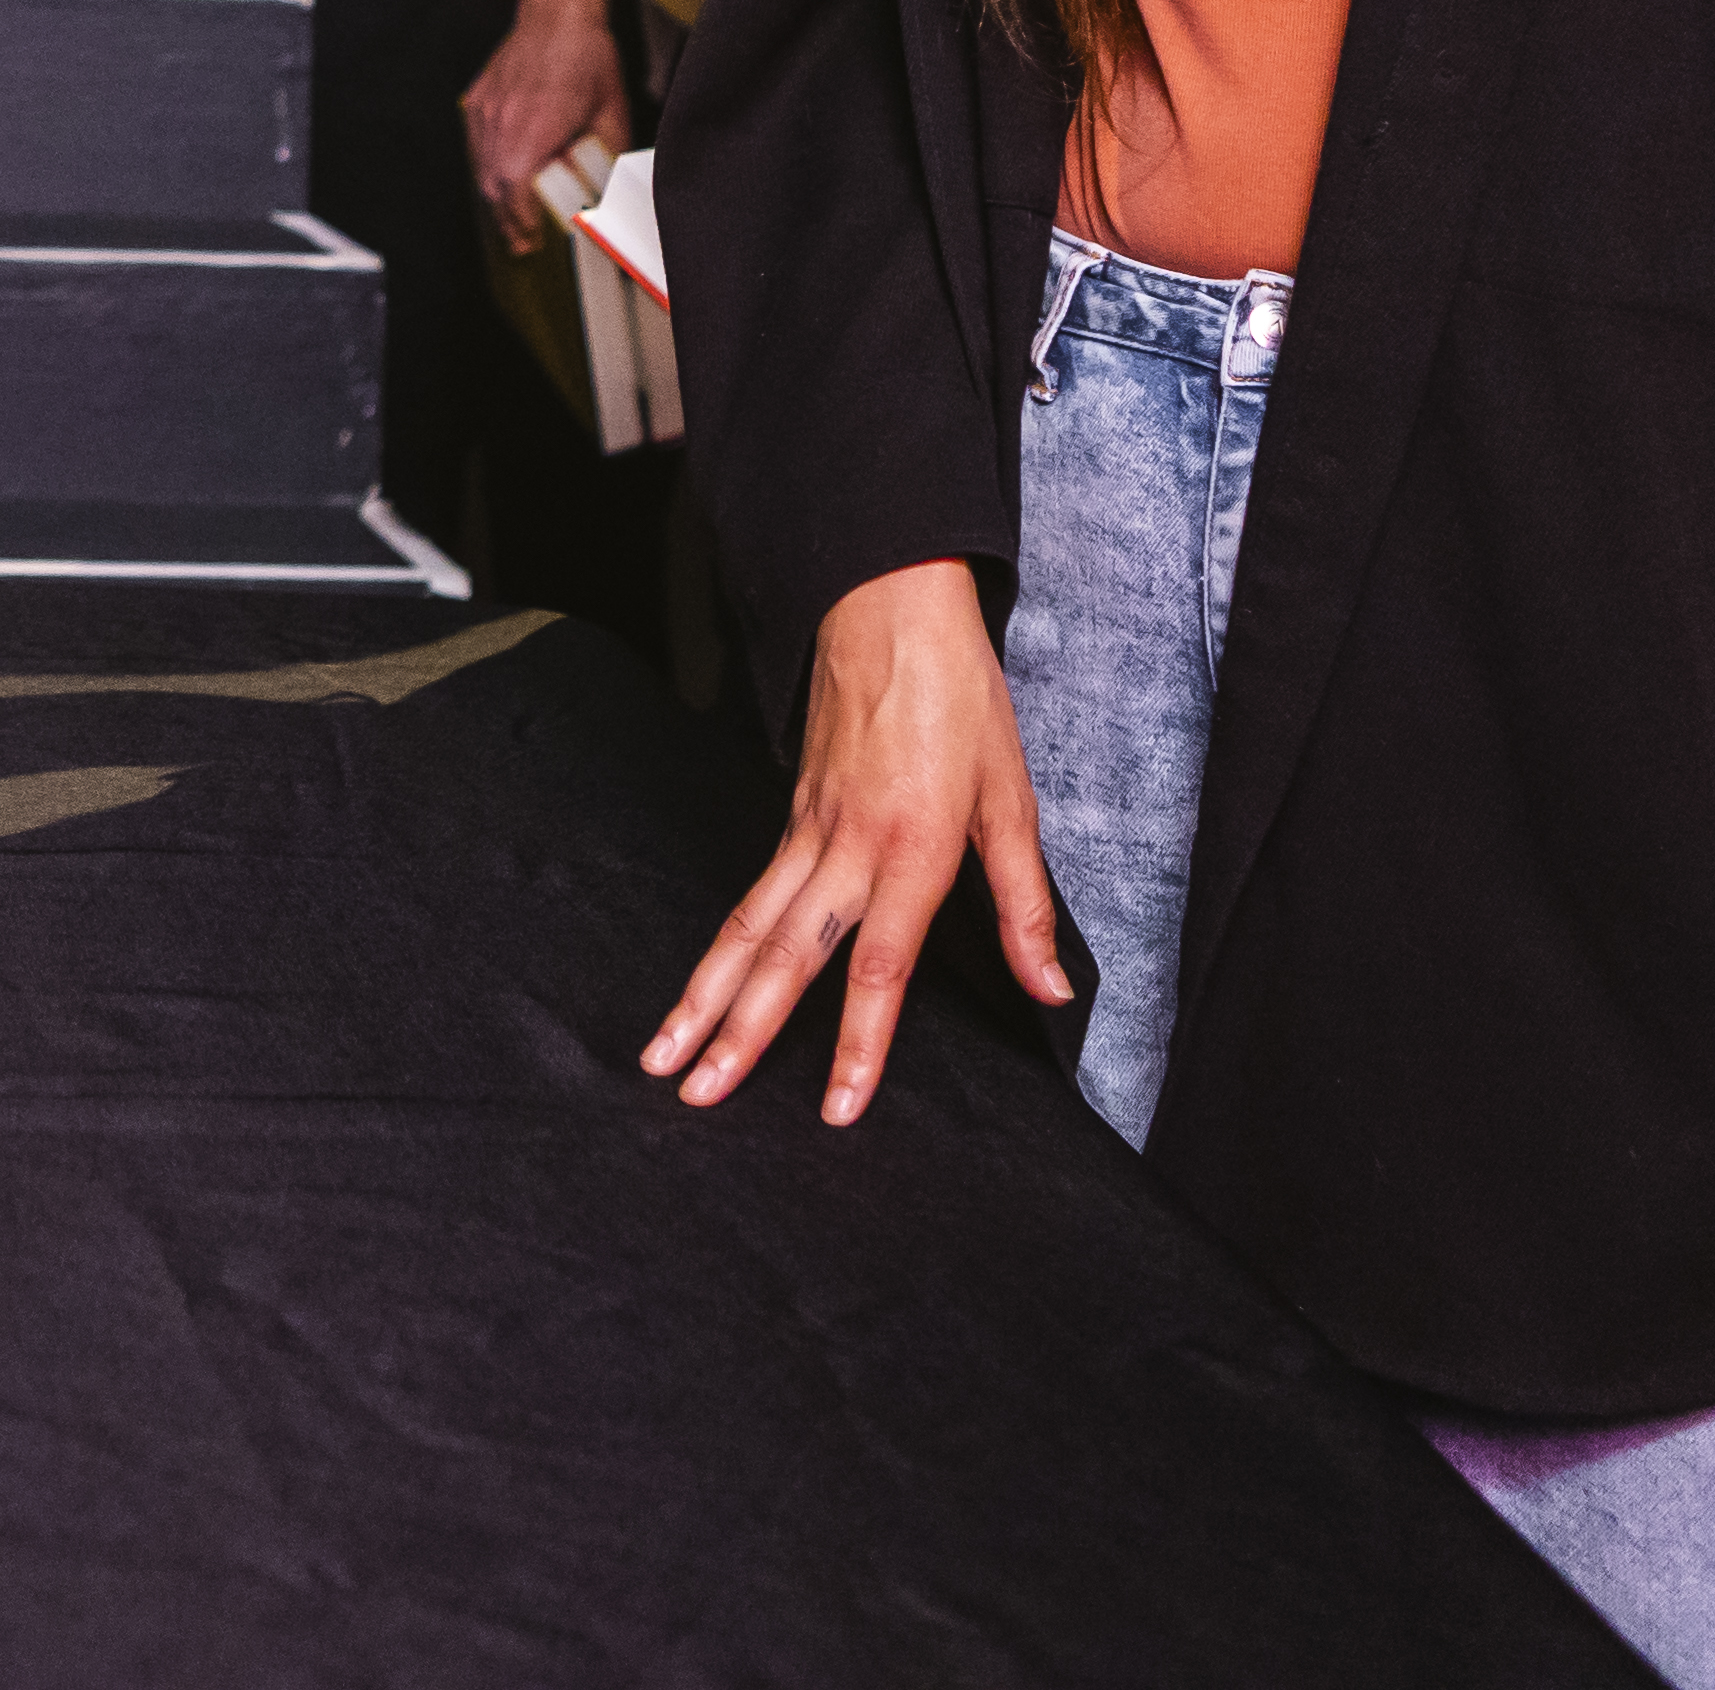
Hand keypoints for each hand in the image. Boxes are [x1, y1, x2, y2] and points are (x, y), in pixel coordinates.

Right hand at [461, 0, 627, 252]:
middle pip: (493, 188)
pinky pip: (476, 144)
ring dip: (496, 195)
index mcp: (534, 132)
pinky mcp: (477, 100)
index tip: (531, 241)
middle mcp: (501, 125)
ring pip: (480, 168)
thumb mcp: (611, 114)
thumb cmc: (587, 58)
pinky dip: (487, 165)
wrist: (558, 14)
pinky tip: (503, 172)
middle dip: (507, 219)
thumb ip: (609, 157)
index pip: (515, 194)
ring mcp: (484, 113)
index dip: (521, 223)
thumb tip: (617, 189)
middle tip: (523, 239)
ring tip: (513, 215)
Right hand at [643, 558, 1063, 1122]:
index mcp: (913, 849)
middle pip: (787, 958)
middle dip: (739, 1035)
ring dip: (703, 997)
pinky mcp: (790, 811)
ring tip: (662, 1054)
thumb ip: (1024, 902)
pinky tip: (703, 984)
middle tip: (696, 1096)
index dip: (859, 1045)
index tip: (835, 1109)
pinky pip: (750, 892)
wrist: (889, 605)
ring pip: (747, 928)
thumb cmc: (958, 694)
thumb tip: (1051, 986)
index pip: (880, 970)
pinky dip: (720, 947)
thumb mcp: (1011, 796)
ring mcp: (808, 829)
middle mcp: (849, 848)